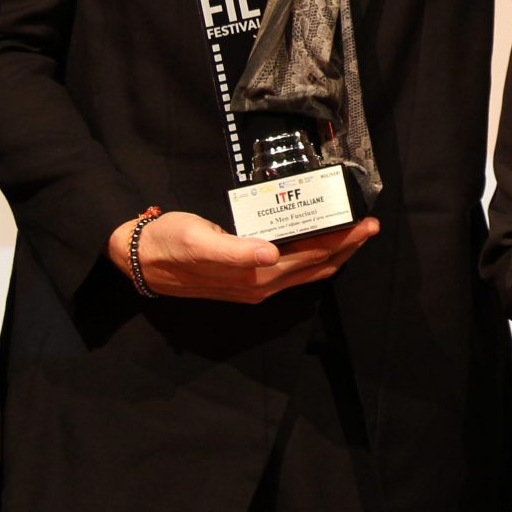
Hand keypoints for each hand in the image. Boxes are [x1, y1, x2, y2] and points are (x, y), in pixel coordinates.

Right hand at [111, 210, 378, 303]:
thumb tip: (271, 255)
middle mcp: (259, 286)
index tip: (365, 225)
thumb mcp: (198, 241)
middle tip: (371, 226)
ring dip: (334, 254)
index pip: (309, 257)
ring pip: (306, 272)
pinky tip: (318, 247)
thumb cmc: (168, 243)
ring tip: (356, 236)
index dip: (340, 242)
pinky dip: (312, 259)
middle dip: (346, 247)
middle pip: (314, 266)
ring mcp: (254, 286)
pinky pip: (290, 272)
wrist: (139, 258)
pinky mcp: (246, 280)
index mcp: (253, 276)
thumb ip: (235, 251)